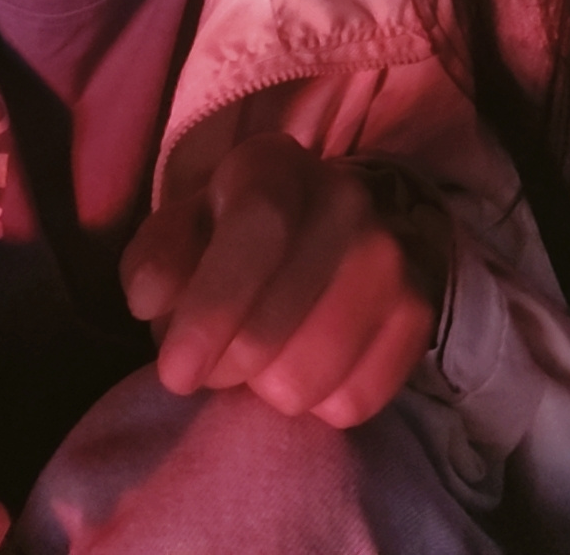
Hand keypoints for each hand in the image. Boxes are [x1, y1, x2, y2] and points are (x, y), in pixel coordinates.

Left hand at [121, 133, 449, 428]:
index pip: (258, 234)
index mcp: (276, 167)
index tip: (175, 372)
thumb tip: (151, 300)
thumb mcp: (184, 230)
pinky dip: (317, 401)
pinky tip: (309, 360)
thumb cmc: (235, 234)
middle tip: (216, 354)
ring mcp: (393, 258)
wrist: (334, 223)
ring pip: (305, 381)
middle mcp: (346, 202)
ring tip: (263, 355)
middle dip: (223, 365)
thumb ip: (156, 259)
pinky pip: (351, 403)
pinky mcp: (418, 315)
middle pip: (271, 331)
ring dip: (266, 387)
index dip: (213, 310)